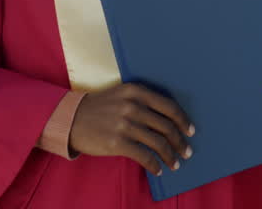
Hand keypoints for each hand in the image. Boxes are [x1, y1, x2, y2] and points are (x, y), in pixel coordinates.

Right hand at [69, 83, 193, 175]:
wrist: (71, 118)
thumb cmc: (100, 107)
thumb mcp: (122, 95)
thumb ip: (143, 102)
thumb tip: (168, 120)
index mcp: (137, 91)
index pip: (169, 106)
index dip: (183, 120)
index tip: (191, 131)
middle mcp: (133, 106)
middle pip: (166, 126)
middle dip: (180, 142)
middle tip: (186, 151)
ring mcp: (125, 124)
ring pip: (158, 143)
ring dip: (170, 156)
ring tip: (175, 164)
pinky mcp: (117, 142)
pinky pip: (144, 156)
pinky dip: (154, 165)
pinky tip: (158, 170)